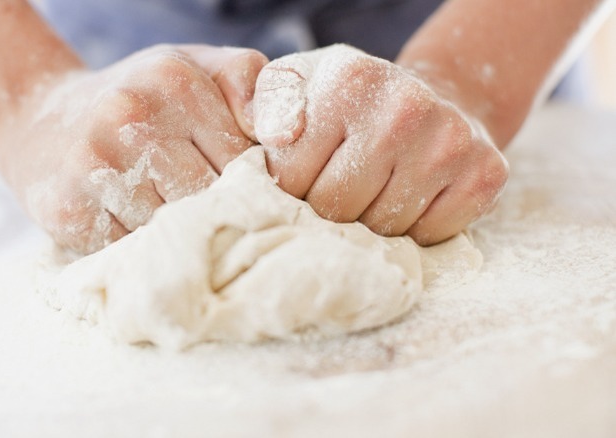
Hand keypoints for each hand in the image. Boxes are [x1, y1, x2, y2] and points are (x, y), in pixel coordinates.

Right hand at [0, 45, 267, 253]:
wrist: (35, 117)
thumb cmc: (134, 98)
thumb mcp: (190, 68)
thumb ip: (247, 82)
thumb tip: (286, 134)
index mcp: (174, 82)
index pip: (240, 161)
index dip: (249, 188)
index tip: (245, 199)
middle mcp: (131, 118)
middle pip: (207, 199)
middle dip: (215, 215)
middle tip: (214, 221)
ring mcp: (94, 166)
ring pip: (172, 230)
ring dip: (179, 237)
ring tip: (173, 224)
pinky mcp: (65, 210)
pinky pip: (130, 250)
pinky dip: (141, 250)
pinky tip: (136, 229)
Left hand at [252, 44, 507, 244]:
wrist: (431, 99)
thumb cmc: (348, 103)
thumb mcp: (298, 85)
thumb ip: (268, 105)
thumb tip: (273, 135)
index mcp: (348, 81)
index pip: (292, 178)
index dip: (290, 190)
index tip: (303, 178)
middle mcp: (404, 106)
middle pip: (337, 208)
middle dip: (327, 212)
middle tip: (338, 193)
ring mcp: (450, 141)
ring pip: (382, 229)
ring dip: (369, 224)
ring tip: (373, 193)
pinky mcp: (484, 174)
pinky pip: (428, 236)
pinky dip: (413, 231)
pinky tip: (410, 199)